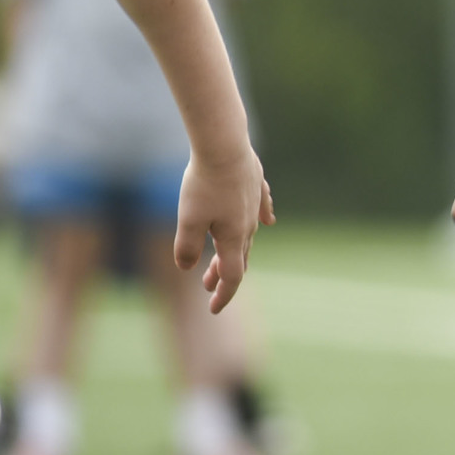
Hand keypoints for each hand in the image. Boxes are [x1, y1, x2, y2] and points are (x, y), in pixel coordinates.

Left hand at [177, 151, 274, 312]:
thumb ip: (186, 246)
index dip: (223, 295)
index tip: (213, 309)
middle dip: (223, 274)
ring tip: (225, 255)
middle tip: (206, 285)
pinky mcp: (256, 185)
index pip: (232, 275)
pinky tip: (269, 219)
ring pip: (249, 234)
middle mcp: (248, 225)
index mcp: (233, 237)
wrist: (225, 145)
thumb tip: (187, 267)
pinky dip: (263, 216)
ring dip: (236, 249)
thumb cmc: (205, 183)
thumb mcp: (188, 219)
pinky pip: (263, 206)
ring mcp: (255, 204)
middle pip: (239, 257)